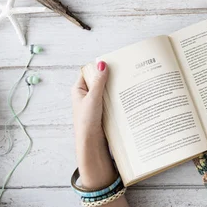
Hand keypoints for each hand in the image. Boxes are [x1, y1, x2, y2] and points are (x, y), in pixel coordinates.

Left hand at [71, 61, 115, 188]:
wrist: (91, 144)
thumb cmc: (86, 122)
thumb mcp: (93, 98)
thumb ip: (98, 81)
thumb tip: (102, 64)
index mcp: (78, 89)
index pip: (89, 72)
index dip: (99, 67)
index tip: (113, 62)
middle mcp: (86, 95)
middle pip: (99, 80)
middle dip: (111, 77)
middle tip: (125, 71)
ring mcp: (94, 103)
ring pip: (106, 90)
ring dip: (115, 88)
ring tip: (128, 82)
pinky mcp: (102, 111)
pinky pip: (111, 100)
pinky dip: (118, 97)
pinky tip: (127, 95)